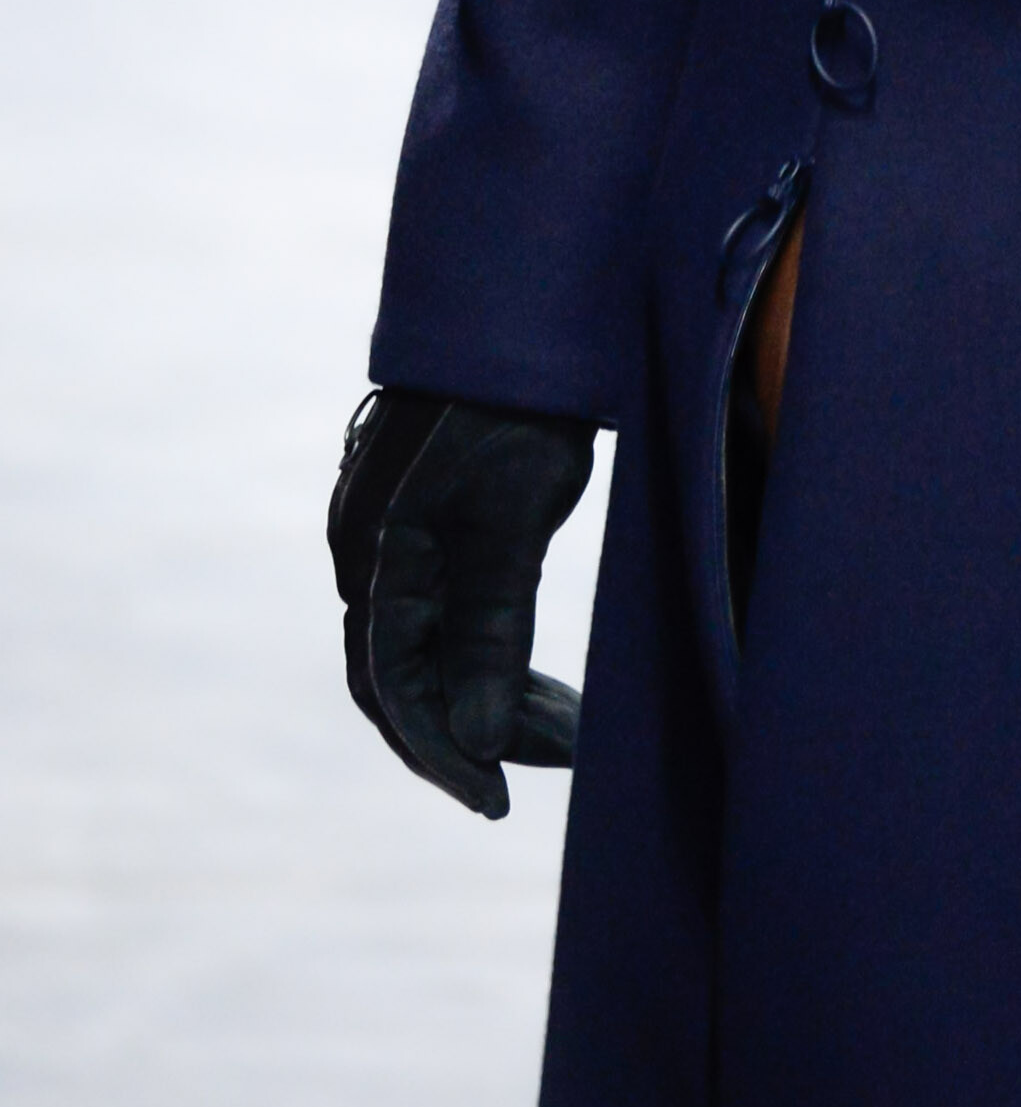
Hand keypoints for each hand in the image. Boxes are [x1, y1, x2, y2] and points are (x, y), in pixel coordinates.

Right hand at [330, 389, 597, 817]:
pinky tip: (530, 663)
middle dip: (475, 729)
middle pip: (406, 675)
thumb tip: (476, 743)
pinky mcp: (419, 509)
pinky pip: (438, 604)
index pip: (393, 692)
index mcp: (377, 557)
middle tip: (561, 758)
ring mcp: (387, 527)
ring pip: (427, 641)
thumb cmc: (521, 406)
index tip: (499, 803)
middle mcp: (367, 550)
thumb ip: (491, 630)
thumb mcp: (514, 521)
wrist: (521, 302)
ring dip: (487, 688)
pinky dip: (483, 644)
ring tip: (566, 722)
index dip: (443, 756)